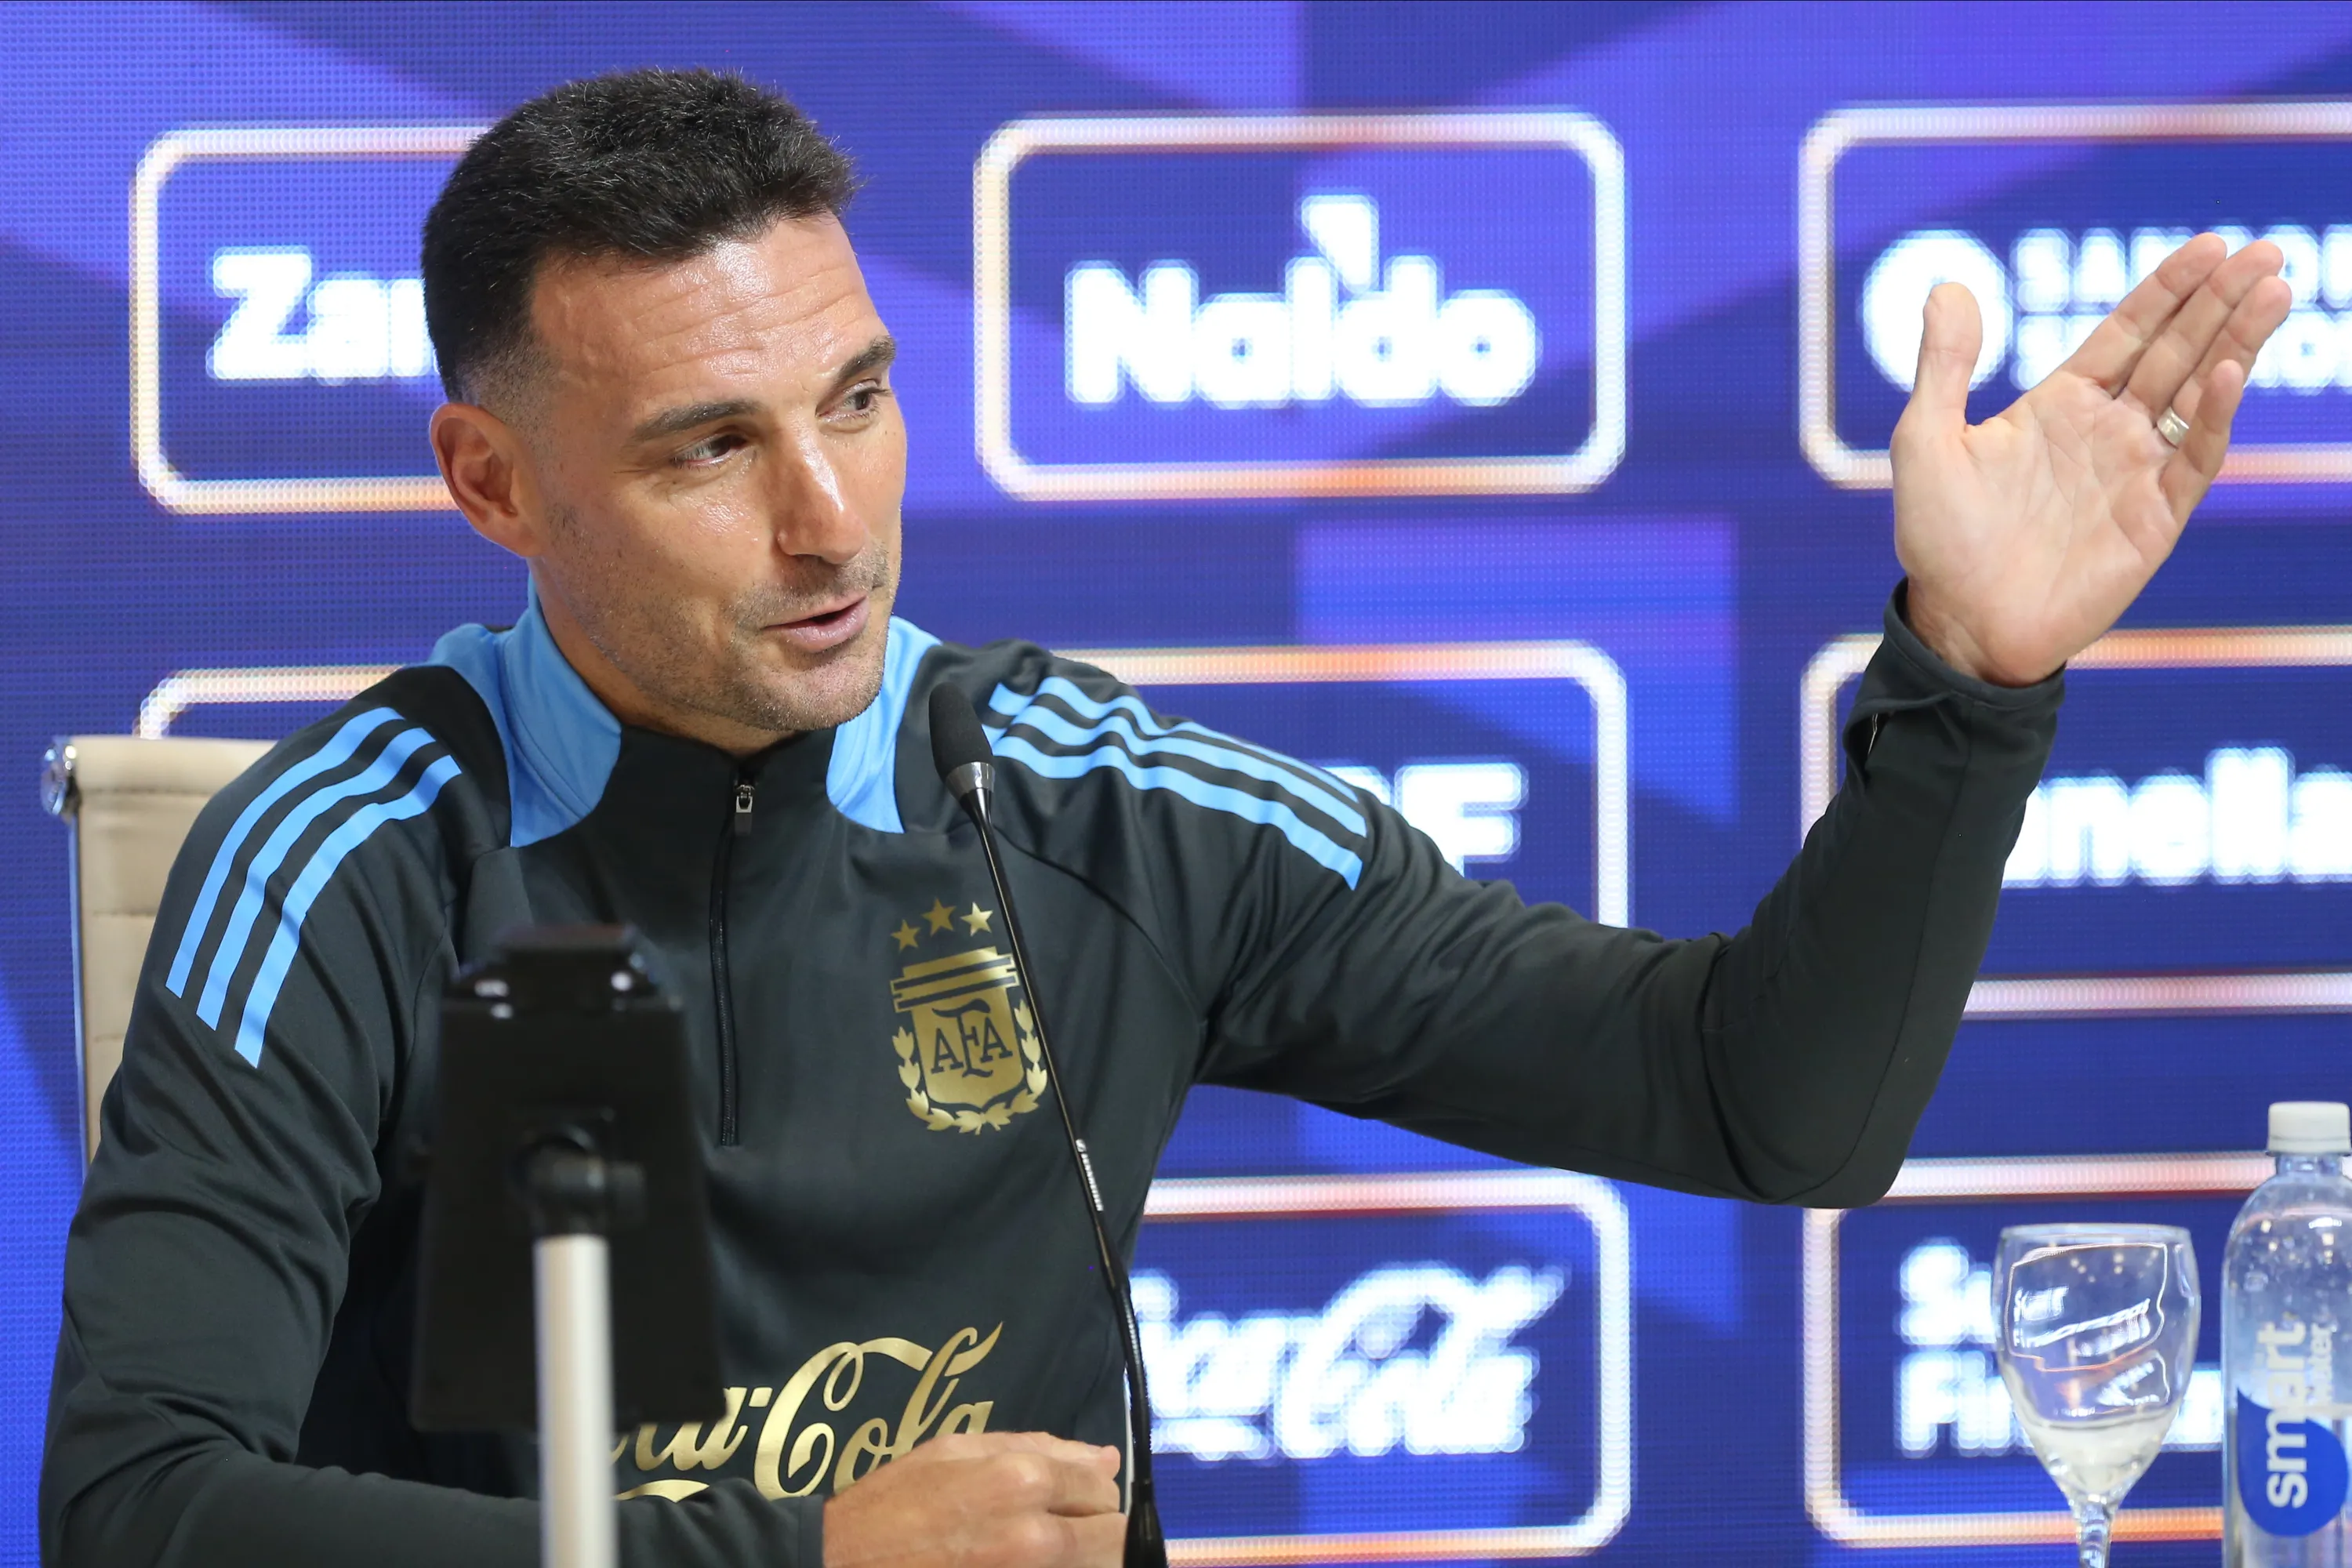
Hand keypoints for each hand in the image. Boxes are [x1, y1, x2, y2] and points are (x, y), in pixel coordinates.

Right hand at [821, 1431, 1123, 1567]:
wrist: (846, 1560)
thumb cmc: (898, 1499)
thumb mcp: (959, 1449)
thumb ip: (1040, 1448)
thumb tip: (1105, 1458)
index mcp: (1024, 1480)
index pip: (1102, 1488)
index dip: (1090, 1490)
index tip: (1069, 1496)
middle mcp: (1036, 1535)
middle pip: (1111, 1536)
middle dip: (1093, 1526)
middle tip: (1056, 1523)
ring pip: (1096, 1566)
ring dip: (1080, 1554)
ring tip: (1038, 1544)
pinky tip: (1023, 1560)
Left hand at [1892, 233, 2292, 685]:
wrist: (1961, 624)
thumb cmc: (1938, 539)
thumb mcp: (1925, 443)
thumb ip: (1943, 367)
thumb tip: (1949, 286)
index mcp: (2060, 404)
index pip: (2128, 331)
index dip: (2169, 288)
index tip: (2211, 244)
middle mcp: (2107, 430)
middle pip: (2176, 349)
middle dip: (2220, 301)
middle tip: (2267, 251)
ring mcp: (2136, 472)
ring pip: (2199, 392)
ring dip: (2237, 343)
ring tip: (2273, 290)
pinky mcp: (2155, 519)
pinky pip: (2193, 459)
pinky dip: (2214, 416)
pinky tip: (2230, 372)